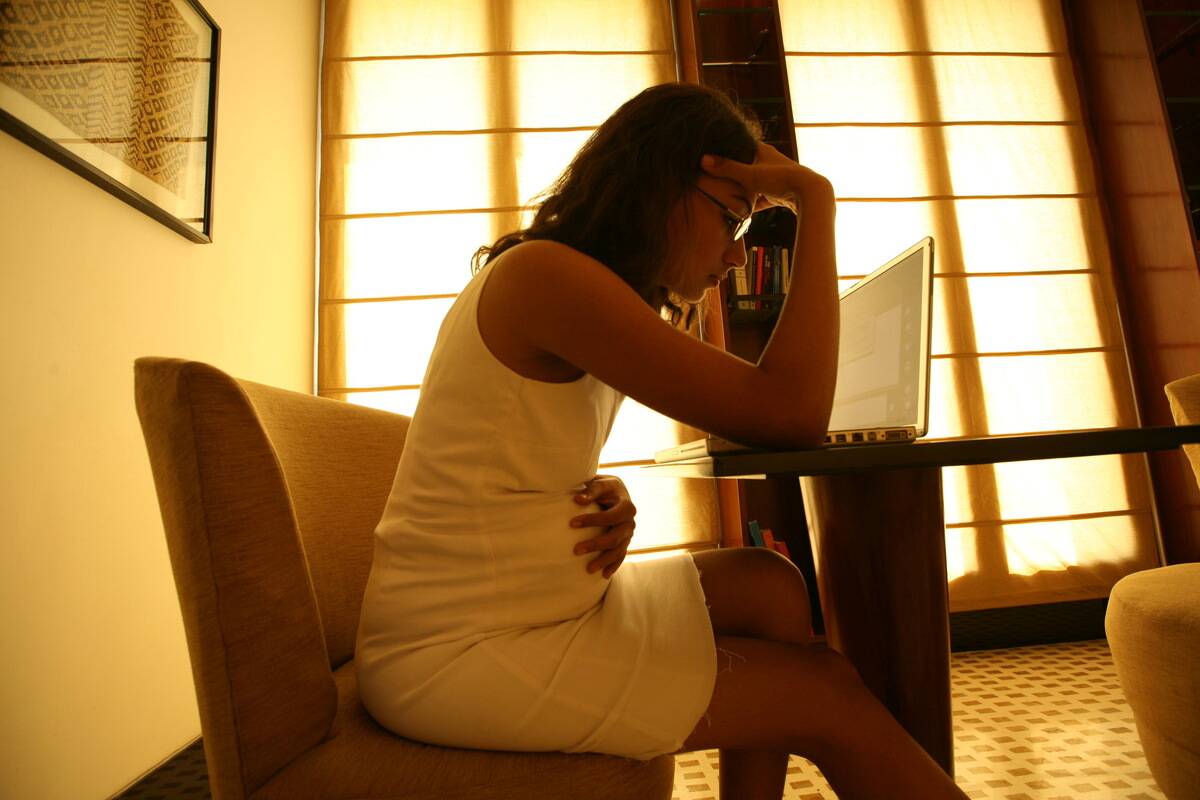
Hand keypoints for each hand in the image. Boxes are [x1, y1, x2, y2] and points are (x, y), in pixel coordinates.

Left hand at [570, 475, 635, 578]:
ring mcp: (628, 534)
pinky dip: (613, 566)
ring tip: (588, 569)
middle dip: (595, 545)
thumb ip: (592, 490)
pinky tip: (603, 575)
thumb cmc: (605, 487)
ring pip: (618, 551)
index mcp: (626, 506)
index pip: (609, 517)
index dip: (591, 521)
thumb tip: (578, 500)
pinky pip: (621, 556)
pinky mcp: (625, 542)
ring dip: (603, 560)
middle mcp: (630, 522)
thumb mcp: (601, 483)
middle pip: (614, 537)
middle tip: (576, 550)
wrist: (617, 492)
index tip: (571, 523)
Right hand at [701, 142, 832, 214]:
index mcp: (762, 150)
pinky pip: (761, 197)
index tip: (710, 155)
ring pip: (754, 182)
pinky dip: (752, 203)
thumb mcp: (749, 174)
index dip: (726, 149)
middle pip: (745, 165)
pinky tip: (741, 211)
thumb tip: (702, 160)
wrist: (809, 194)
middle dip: (732, 172)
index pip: (740, 145)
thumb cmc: (780, 179)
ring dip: (742, 189)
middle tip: (713, 178)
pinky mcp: (779, 192)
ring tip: (724, 195)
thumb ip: (726, 168)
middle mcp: (769, 161)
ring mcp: (775, 177)